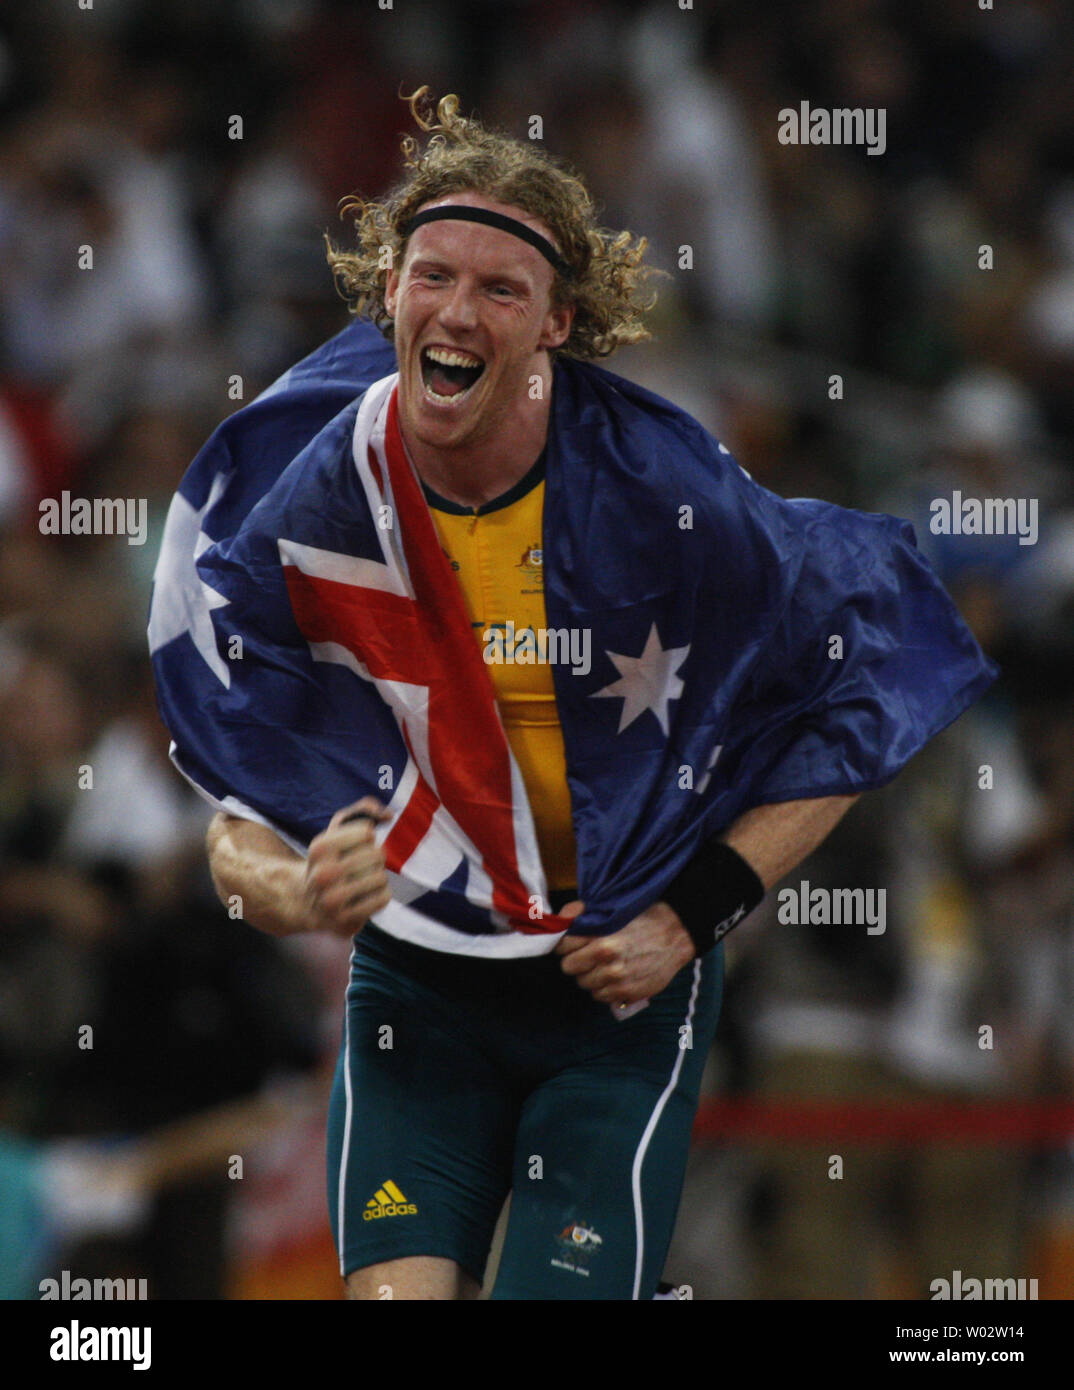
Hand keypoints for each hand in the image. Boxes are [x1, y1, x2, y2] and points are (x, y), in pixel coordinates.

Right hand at [303, 797, 391, 936]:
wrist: (308, 902)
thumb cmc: (331, 860)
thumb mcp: (338, 830)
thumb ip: (363, 809)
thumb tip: (387, 814)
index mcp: (320, 848)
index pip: (367, 832)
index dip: (366, 838)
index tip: (354, 847)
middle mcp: (323, 874)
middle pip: (378, 854)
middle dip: (375, 858)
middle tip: (361, 867)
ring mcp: (333, 900)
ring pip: (382, 877)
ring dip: (379, 877)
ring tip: (364, 882)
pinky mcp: (345, 920)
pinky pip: (383, 898)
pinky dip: (382, 895)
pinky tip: (368, 896)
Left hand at [554, 900, 695, 1004]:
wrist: (676, 934)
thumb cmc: (643, 917)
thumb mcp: (612, 908)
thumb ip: (582, 914)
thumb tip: (561, 920)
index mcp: (600, 939)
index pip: (562, 947)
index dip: (566, 943)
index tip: (573, 942)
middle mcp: (607, 962)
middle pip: (569, 967)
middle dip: (576, 959)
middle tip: (588, 953)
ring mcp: (617, 981)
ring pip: (584, 983)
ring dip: (590, 974)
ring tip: (604, 964)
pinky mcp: (627, 994)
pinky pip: (600, 996)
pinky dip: (604, 987)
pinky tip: (614, 975)